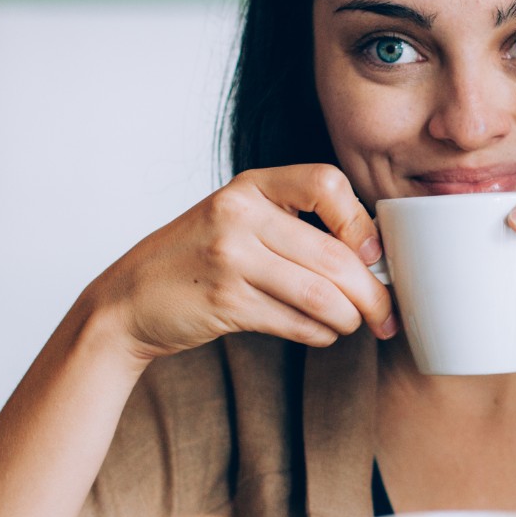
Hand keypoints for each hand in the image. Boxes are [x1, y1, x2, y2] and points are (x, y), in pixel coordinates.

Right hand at [95, 164, 396, 364]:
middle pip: (333, 255)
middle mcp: (239, 214)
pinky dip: (320, 333)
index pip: (326, 183)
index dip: (361, 221)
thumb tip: (372, 257)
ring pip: (320, 294)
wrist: (130, 298)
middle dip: (371, 292)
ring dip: (349, 318)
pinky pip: (295, 322)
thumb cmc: (197, 259)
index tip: (373, 254)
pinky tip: (322, 333)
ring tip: (353, 325)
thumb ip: (293, 225)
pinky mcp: (225, 302)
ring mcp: (230, 258)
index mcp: (251, 186)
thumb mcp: (237, 219)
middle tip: (385, 313)